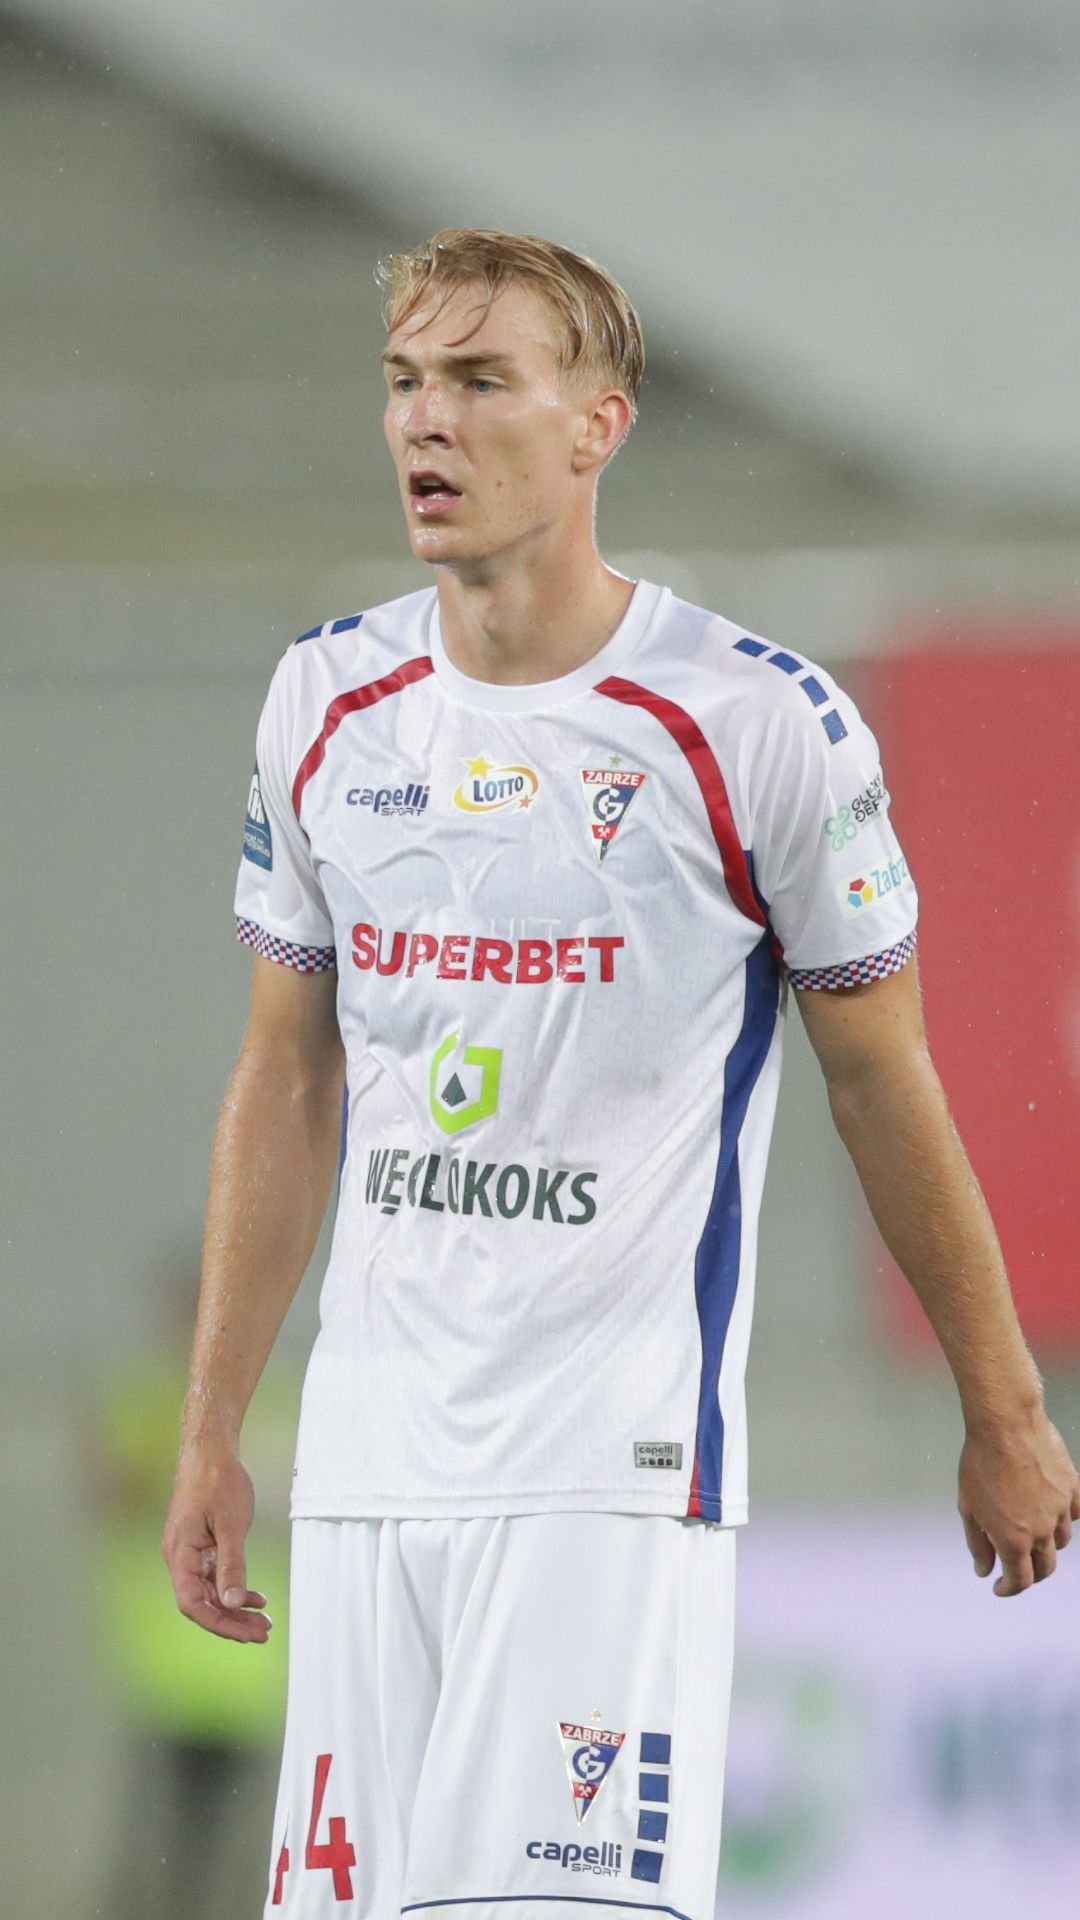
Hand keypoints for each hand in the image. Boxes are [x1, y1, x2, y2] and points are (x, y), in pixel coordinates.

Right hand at [162, 1442, 271, 1641]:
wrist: (211, 1449)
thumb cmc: (218, 1480)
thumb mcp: (231, 1524)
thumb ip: (231, 1564)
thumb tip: (232, 1603)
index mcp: (180, 1553)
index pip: (192, 1603)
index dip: (218, 1623)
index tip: (246, 1634)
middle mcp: (180, 1557)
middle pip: (202, 1603)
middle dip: (231, 1622)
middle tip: (263, 1634)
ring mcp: (190, 1552)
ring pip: (210, 1591)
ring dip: (235, 1608)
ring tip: (263, 1621)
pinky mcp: (201, 1545)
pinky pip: (214, 1576)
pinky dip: (234, 1588)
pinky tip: (255, 1597)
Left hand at [959, 1408, 1079, 1596]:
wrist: (1005, 1423)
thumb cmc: (980, 1462)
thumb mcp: (968, 1507)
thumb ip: (978, 1543)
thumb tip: (983, 1570)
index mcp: (1014, 1540)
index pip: (1020, 1581)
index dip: (1009, 1589)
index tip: (999, 1587)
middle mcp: (1041, 1530)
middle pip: (1045, 1568)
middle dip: (1030, 1573)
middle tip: (1016, 1567)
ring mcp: (1061, 1509)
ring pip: (1061, 1542)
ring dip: (1046, 1546)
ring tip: (1029, 1534)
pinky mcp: (1072, 1488)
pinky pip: (1074, 1514)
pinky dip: (1064, 1519)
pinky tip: (1051, 1513)